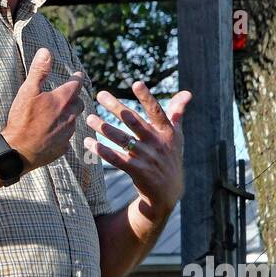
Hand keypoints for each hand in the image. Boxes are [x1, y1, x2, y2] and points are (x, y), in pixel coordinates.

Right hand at [1, 47, 85, 171]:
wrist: (19, 150)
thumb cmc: (22, 119)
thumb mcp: (27, 91)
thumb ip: (39, 71)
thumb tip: (46, 51)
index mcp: (62, 100)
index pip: (76, 84)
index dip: (77, 78)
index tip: (78, 75)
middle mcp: (69, 116)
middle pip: (79, 103)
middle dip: (75, 98)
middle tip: (68, 96)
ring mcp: (67, 133)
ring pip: (73, 120)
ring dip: (68, 115)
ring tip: (59, 114)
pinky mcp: (63, 147)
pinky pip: (66, 137)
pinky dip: (62, 132)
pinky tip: (53, 133)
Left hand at [84, 83, 191, 220]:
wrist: (168, 192)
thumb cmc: (170, 158)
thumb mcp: (177, 137)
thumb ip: (177, 113)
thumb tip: (186, 93)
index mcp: (167, 132)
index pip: (156, 112)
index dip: (147, 98)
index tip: (136, 83)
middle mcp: (157, 143)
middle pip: (133, 121)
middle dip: (116, 107)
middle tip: (100, 94)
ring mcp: (147, 158)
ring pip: (122, 139)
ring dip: (104, 127)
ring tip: (90, 118)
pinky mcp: (137, 171)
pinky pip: (116, 158)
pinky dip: (101, 150)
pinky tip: (89, 142)